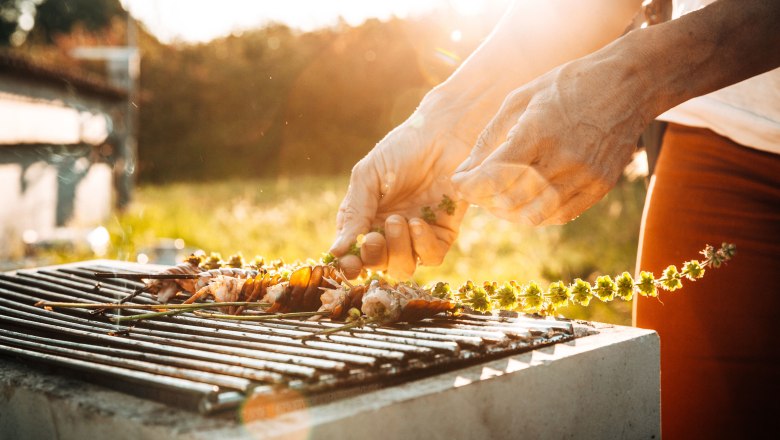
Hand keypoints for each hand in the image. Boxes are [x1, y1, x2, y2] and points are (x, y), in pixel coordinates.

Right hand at [330, 108, 469, 279]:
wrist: (443, 134)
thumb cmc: (401, 149)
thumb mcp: (368, 177)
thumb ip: (354, 214)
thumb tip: (335, 251)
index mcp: (366, 220)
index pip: (354, 255)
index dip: (350, 266)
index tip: (349, 264)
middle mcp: (390, 233)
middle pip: (378, 266)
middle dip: (374, 256)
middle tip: (375, 236)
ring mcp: (417, 235)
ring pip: (404, 268)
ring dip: (397, 251)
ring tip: (398, 221)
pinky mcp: (443, 234)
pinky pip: (431, 258)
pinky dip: (422, 245)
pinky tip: (418, 222)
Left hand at [452, 51, 651, 224]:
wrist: (628, 84)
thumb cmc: (567, 85)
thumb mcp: (520, 98)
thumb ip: (490, 137)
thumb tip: (465, 171)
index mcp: (537, 133)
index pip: (492, 176)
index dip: (468, 186)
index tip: (457, 182)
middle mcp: (562, 159)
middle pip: (509, 200)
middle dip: (483, 199)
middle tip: (475, 190)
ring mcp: (584, 176)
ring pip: (532, 215)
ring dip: (506, 213)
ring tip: (496, 199)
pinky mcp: (600, 187)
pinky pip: (559, 216)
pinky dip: (535, 215)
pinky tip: (524, 201)